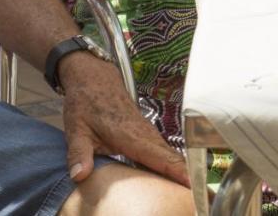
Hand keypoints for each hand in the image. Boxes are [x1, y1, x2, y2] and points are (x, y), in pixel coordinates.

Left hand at [57, 52, 188, 186]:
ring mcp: (148, 133)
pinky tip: (176, 182)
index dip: (179, 173)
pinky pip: (164, 153)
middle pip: (173, 160)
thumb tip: (79, 176)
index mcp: (131, 135)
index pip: (161, 157)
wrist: (94, 77)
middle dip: (188, 179)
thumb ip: (79, 154)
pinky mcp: (146, 134)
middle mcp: (145, 134)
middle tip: (201, 200)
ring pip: (170, 157)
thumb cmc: (86, 101)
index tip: (195, 187)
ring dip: (182, 174)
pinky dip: (173, 167)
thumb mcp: (76, 128)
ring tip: (194, 195)